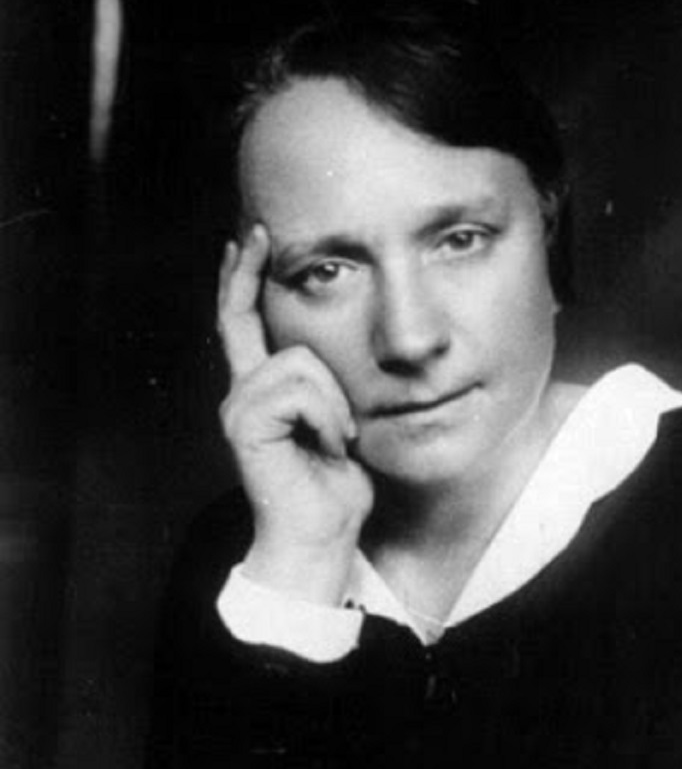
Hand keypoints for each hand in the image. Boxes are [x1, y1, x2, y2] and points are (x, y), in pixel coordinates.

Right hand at [217, 225, 372, 601]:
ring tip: (339, 438)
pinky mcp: (245, 425)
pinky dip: (328, 416)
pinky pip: (298, 389)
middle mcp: (243, 390)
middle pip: (251, 320)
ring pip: (298, 360)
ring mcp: (240, 406)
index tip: (253, 234)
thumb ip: (333, 379)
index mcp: (264, 386)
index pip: (242, 317)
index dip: (243, 275)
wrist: (323, 535)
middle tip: (285, 291)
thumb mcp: (344, 415)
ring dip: (335, 401)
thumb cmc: (338, 480)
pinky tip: (330, 445)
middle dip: (269, 299)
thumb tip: (354, 341)